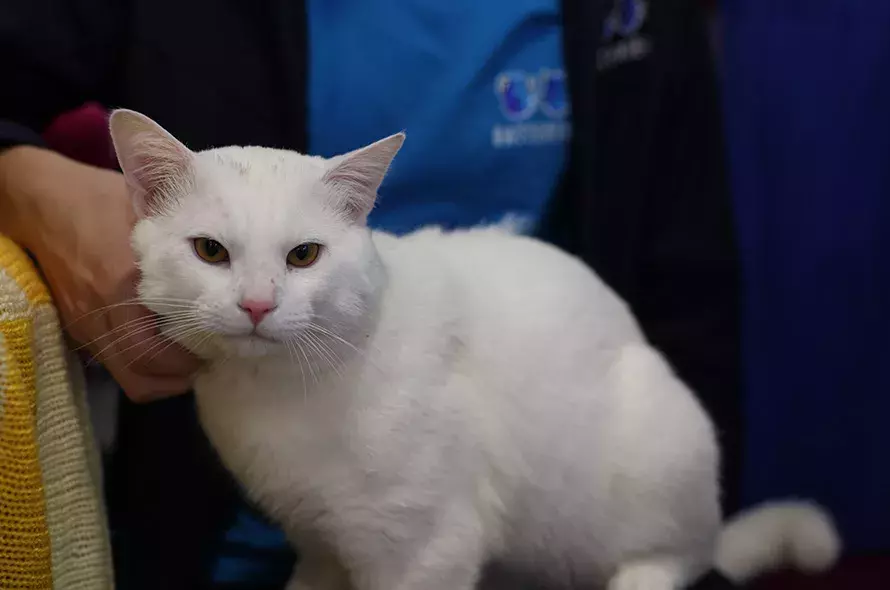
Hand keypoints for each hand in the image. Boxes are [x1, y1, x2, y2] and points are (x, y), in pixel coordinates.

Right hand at [0, 146, 200, 401]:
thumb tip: (227, 256)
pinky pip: (112, 359)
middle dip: (177, 377)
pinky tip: (160, 341)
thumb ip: (183, 238)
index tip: (215, 348)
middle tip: (205, 359)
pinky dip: (139, 360)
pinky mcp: (77, 325)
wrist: (43, 204)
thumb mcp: (147, 215)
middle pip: (140, 375)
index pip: (153, 350)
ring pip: (125, 374)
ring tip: (187, 357)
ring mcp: (85, 324)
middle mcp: (102, 313)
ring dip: (159, 374)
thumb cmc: (101, 202)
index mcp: (122, 285)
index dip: (186, 361)